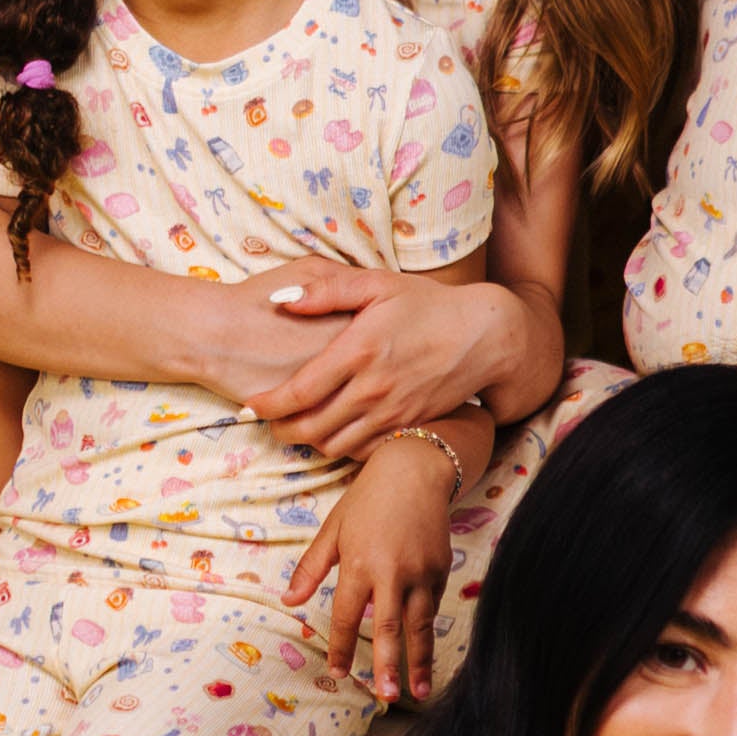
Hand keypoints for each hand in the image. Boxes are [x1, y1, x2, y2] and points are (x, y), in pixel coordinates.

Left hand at [247, 265, 515, 459]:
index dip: (268, 404)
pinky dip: (343, 447)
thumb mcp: (378, 284)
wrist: (484, 336)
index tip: (252, 405)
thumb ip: (327, 290)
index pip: (300, 391)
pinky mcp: (409, 425)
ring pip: (335, 445)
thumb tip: (281, 300)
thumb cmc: (427, 305)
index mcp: (359, 351)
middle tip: (271, 420)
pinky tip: (336, 431)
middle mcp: (373, 388)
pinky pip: (364, 451)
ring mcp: (393, 412)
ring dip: (311, 441)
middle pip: (312, 427)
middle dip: (283, 429)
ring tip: (299, 426)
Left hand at [292, 431, 460, 703]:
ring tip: (418, 691)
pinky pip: (432, 607)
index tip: (339, 672)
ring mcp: (422, 573)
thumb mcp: (333, 529)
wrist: (417, 470)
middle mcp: (393, 573)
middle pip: (389, 628)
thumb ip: (311, 568)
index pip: (347, 616)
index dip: (341, 646)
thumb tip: (287, 600)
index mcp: (360, 564)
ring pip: (419, 625)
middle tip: (387, 696)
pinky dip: (426, 631)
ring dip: (418, 661)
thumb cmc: (368, 499)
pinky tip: (423, 654)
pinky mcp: (442, 569)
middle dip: (388, 665)